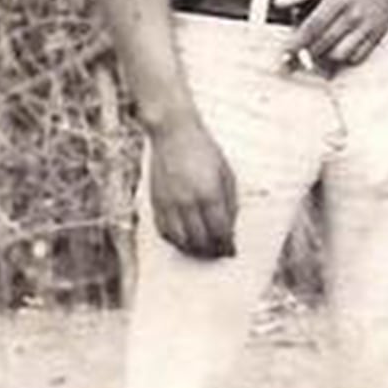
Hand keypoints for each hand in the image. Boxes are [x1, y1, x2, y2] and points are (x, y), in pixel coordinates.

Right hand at [147, 114, 237, 257]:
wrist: (174, 133)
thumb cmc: (205, 150)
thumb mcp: (226, 172)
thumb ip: (229, 200)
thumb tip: (230, 225)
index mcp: (209, 193)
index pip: (219, 231)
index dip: (226, 244)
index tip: (231, 250)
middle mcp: (188, 202)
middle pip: (199, 239)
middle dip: (211, 251)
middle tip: (218, 254)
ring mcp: (169, 203)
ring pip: (180, 239)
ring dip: (192, 250)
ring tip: (202, 251)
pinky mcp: (155, 201)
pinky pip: (164, 230)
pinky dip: (175, 240)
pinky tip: (183, 240)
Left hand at [282, 0, 387, 73]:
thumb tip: (279, 2)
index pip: (312, 27)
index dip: (296, 43)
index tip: (285, 54)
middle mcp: (353, 15)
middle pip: (324, 44)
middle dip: (306, 55)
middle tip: (294, 60)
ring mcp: (367, 26)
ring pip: (340, 54)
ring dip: (325, 58)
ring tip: (315, 56)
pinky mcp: (378, 35)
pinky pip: (359, 56)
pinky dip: (344, 60)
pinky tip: (336, 54)